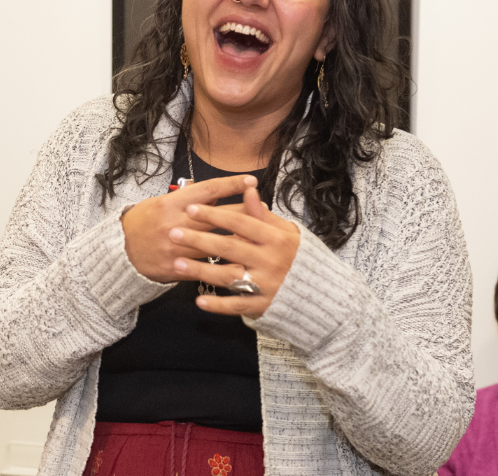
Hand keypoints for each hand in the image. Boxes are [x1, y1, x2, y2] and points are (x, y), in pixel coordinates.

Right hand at [121, 175, 258, 282]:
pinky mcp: (176, 267)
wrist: (120, 250)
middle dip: (243, 211)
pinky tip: (242, 268)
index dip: (231, 184)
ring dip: (239, 241)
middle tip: (263, 208)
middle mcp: (175, 223)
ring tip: (259, 238)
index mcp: (172, 203)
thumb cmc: (143, 222)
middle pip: (217, 216)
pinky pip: (206, 268)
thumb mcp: (161, 203)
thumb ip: (187, 198)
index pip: (207, 190)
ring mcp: (176, 247)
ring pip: (215, 244)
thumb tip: (214, 192)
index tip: (251, 181)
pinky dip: (223, 267)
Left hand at [168, 185, 300, 317]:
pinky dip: (218, 304)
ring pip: (228, 276)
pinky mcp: (263, 306)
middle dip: (198, 239)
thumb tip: (248, 190)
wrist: (324, 295)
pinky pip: (237, 305)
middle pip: (228, 247)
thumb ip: (264, 215)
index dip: (214, 214)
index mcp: (276, 238)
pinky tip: (199, 300)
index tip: (191, 208)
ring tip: (177, 263)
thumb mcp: (287, 233)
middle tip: (172, 233)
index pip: (240, 222)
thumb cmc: (299, 258)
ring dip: (201, 270)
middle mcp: (270, 261)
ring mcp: (266, 285)